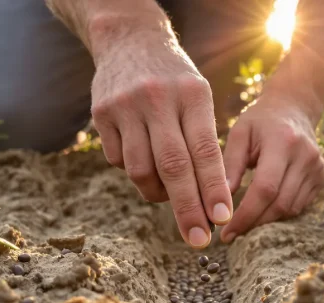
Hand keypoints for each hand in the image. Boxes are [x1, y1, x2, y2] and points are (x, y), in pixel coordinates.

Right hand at [90, 32, 232, 248]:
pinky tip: (143, 159)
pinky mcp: (101, 114)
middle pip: (173, 167)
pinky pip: (119, 161)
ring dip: (157, 193)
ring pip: (141, 170)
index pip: (205, 151)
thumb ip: (201, 141)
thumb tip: (209, 199)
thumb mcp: (197, 96)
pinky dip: (134, 171)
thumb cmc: (174, 79)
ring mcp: (126, 106)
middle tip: (199, 240)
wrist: (129, 39)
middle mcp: (158, 99)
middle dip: (187, 209)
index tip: (222, 219)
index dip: (213, 189)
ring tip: (167, 193)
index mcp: (192, 95)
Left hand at [220, 95, 323, 243]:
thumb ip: (229, 165)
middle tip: (231, 235)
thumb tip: (219, 202)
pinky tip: (262, 210)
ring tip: (244, 223)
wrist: (293, 108)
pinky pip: (299, 206)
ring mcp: (318, 168)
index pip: (265, 189)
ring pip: (291, 209)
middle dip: (254, 224)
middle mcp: (306, 156)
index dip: (246, 215)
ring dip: (266, 221)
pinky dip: (279, 213)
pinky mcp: (322, 177)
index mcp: (283, 142)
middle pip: (280, 204)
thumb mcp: (239, 134)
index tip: (226, 233)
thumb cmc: (259, 122)